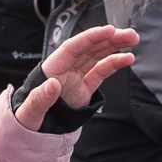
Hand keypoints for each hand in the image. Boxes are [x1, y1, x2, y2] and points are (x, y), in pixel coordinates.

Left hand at [14, 25, 137, 130]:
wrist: (32, 131)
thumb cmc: (26, 120)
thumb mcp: (29, 114)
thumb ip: (39, 99)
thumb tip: (52, 84)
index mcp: (50, 70)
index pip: (72, 48)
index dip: (90, 38)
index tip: (109, 30)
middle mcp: (64, 68)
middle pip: (88, 48)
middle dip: (109, 39)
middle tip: (130, 34)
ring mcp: (75, 76)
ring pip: (97, 56)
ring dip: (115, 46)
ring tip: (134, 39)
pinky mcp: (84, 87)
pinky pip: (101, 71)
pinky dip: (114, 64)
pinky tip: (128, 58)